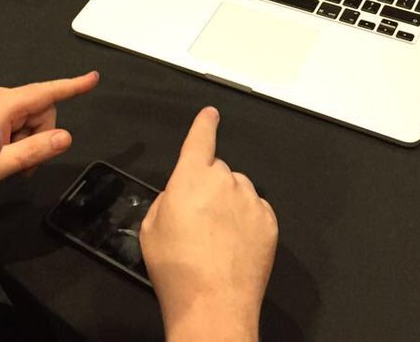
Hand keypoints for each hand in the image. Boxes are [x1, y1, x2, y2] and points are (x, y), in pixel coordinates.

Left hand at [0, 71, 99, 198]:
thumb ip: (33, 151)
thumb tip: (65, 137)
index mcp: (4, 104)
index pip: (45, 92)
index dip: (71, 87)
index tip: (92, 78)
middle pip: (39, 111)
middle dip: (40, 136)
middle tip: (24, 166)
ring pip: (27, 117)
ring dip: (26, 140)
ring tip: (6, 162)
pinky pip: (13, 119)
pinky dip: (15, 137)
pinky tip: (0, 154)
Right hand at [140, 107, 277, 341]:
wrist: (213, 304)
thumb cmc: (177, 270)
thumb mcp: (151, 229)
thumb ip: (167, 201)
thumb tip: (180, 198)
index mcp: (191, 178)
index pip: (200, 139)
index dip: (205, 125)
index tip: (211, 115)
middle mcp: (224, 181)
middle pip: (217, 171)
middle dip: (209, 187)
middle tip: (198, 221)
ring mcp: (250, 200)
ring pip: (239, 191)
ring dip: (229, 205)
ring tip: (216, 240)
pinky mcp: (269, 221)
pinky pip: (256, 211)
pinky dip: (246, 222)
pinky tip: (234, 247)